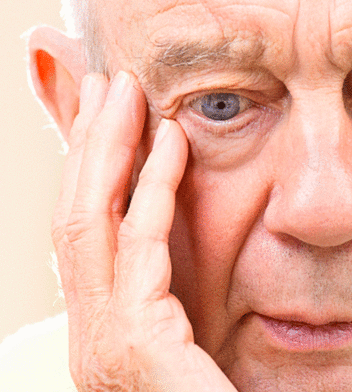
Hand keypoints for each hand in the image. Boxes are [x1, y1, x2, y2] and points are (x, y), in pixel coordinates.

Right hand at [52, 72, 235, 390]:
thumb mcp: (202, 342)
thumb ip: (187, 296)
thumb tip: (185, 249)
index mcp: (107, 333)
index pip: (87, 233)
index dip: (92, 169)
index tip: (109, 116)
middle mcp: (91, 336)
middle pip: (73, 216)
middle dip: (84, 144)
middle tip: (100, 80)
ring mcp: (103, 343)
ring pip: (86, 221)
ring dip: (104, 148)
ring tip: (123, 89)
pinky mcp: (132, 347)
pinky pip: (137, 248)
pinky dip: (149, 188)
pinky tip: (171, 142)